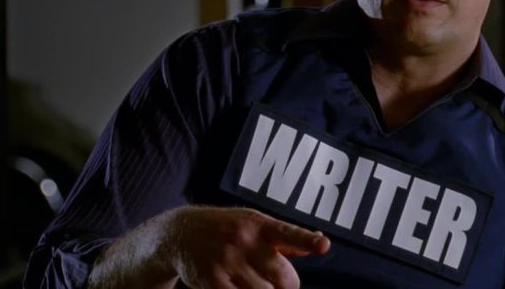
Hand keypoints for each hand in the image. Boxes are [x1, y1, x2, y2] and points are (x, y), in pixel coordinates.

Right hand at [90, 205, 329, 288]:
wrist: (181, 233)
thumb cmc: (227, 228)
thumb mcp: (254, 223)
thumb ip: (285, 237)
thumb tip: (318, 244)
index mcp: (259, 225)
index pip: (288, 233)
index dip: (307, 240)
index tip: (323, 245)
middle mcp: (244, 242)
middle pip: (283, 277)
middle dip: (288, 286)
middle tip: (281, 284)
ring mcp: (227, 263)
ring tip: (257, 284)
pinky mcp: (213, 282)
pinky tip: (243, 287)